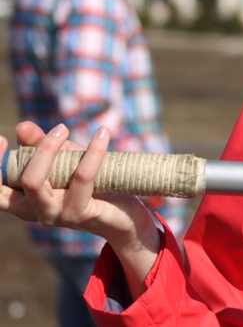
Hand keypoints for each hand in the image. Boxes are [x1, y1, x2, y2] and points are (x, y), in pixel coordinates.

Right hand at [0, 122, 161, 298]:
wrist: (127, 218)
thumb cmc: (92, 186)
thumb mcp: (66, 162)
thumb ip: (42, 146)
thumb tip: (22, 127)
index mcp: (26, 200)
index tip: (3, 139)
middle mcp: (35, 211)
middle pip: (19, 181)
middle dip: (33, 151)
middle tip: (60, 128)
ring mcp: (55, 215)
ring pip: (36, 182)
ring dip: (50, 148)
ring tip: (68, 128)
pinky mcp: (79, 214)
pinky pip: (81, 178)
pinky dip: (92, 152)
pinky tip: (102, 134)